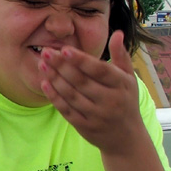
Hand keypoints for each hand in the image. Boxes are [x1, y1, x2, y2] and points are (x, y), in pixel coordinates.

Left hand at [37, 30, 145, 154]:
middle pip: (81, 81)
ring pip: (71, 95)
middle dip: (61, 66)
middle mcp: (110, 101)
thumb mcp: (128, 77)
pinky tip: (44, 83)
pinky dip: (54, 97)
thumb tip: (117, 32)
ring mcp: (97, 115)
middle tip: (46, 52)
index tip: (65, 49)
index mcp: (121, 85)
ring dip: (54, 79)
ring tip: (42, 64)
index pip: (99, 70)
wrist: (126, 137)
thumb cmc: (125, 99)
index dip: (81, 60)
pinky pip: (66, 110)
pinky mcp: (84, 126)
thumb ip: (120, 54)